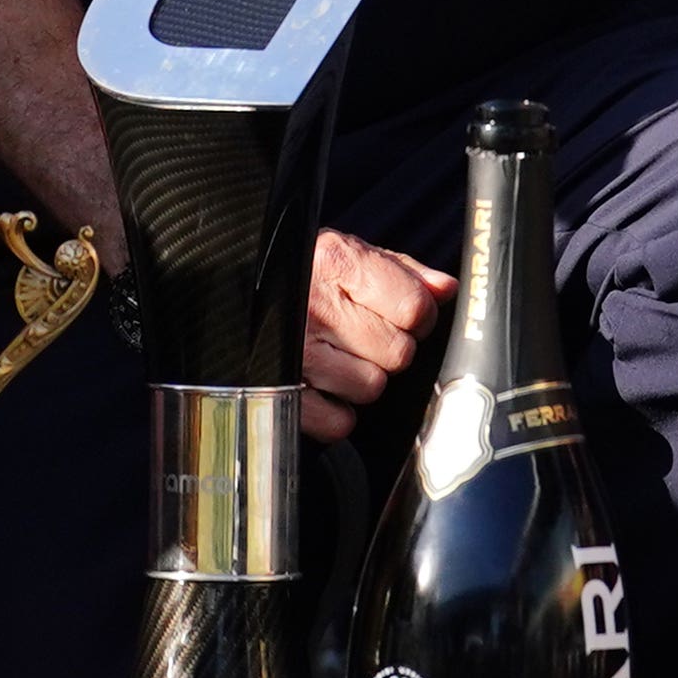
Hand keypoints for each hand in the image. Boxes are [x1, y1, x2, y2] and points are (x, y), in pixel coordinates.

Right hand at [297, 229, 446, 441]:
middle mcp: (316, 306)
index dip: (416, 314)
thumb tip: (446, 289)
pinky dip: (335, 412)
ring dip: (360, 377)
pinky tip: (321, 384)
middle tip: (360, 333)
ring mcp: (296, 353)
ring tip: (335, 355)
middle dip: (387, 346)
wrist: (232, 291)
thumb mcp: (346, 254)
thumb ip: (401, 270)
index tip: (400, 312)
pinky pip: (339, 423)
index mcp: (336, 261)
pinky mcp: (283, 393)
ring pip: (371, 387)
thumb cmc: (298, 274)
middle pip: (398, 353)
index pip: (415, 307)